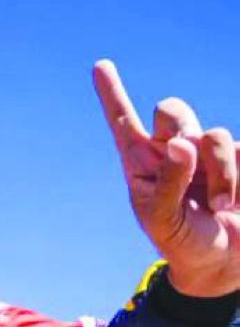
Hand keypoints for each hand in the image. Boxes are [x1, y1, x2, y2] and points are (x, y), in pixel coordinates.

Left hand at [94, 60, 239, 296]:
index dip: (112, 93)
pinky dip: (239, 177)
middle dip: (182, 127)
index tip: (100, 66)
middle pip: (174, 109)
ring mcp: (209, 152)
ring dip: (220, 173)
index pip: (124, 121)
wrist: (224, 260)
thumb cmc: (183, 241)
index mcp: (142, 162)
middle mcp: (173, 149)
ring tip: (218, 205)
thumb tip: (180, 143)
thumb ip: (166, 183)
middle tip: (187, 156)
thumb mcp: (163, 220)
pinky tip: (237, 201)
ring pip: (215, 136)